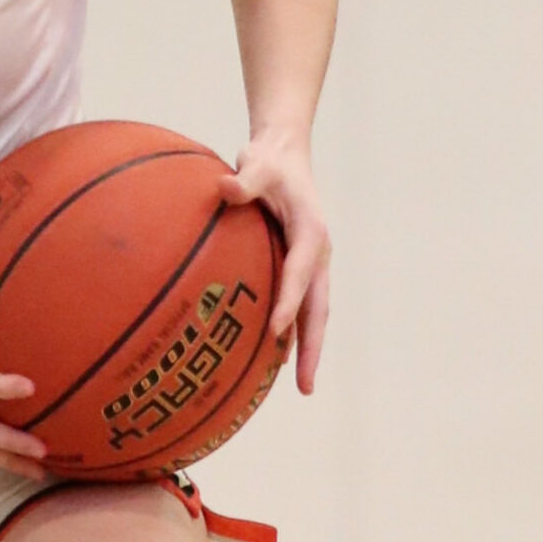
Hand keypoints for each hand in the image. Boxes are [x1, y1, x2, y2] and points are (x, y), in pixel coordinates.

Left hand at [221, 133, 328, 392]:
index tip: (275, 331)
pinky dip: (292, 332)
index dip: (290, 302)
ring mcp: (311, 264)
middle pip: (318, 307)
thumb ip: (243, 180)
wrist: (285, 155)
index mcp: (311, 232)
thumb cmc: (268, 162)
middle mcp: (317, 253)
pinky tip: (273, 359)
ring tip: (300, 386)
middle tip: (305, 386)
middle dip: (312, 347)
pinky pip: (299, 305)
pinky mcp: (300, 268)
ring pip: (312, 313)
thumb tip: (223, 187)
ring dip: (306, 348)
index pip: (301, 273)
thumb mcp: (256, 165)